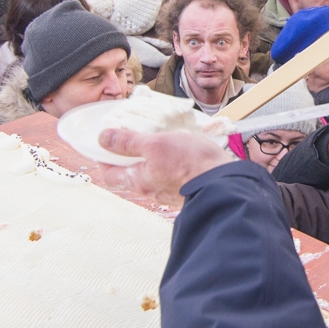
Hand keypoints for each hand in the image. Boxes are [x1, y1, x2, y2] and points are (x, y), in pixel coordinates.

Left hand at [98, 127, 234, 204]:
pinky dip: (167, 162)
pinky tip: (177, 150)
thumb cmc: (190, 163)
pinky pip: (169, 174)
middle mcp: (151, 189)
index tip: (105, 143)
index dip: (104, 158)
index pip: (110, 174)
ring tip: (157, 139)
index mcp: (139, 180)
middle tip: (132, 137)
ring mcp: (168, 190)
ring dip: (149, 158)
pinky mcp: (184, 187)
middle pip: (130, 173)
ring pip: (151, 173)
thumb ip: (129, 142)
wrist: (225, 182)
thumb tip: (103, 138)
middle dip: (128, 156)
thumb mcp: (155, 144)